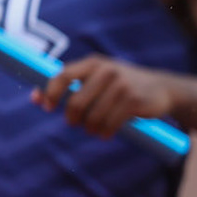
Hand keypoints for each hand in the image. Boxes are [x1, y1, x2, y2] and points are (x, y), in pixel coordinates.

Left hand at [35, 55, 182, 138]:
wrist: (163, 89)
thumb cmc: (123, 86)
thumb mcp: (98, 78)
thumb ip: (70, 85)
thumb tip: (33, 98)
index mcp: (94, 63)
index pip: (63, 75)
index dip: (50, 93)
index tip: (46, 108)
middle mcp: (107, 70)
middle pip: (76, 102)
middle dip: (73, 119)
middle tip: (76, 124)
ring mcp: (122, 85)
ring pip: (92, 117)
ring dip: (90, 129)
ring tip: (95, 130)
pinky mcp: (134, 100)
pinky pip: (110, 124)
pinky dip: (105, 133)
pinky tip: (107, 133)